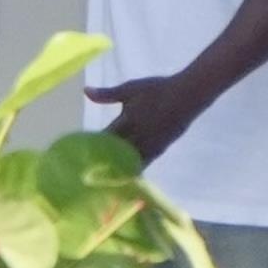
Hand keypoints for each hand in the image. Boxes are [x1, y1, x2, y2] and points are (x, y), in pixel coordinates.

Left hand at [85, 74, 205, 164]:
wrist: (188, 96)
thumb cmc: (157, 90)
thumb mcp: (130, 89)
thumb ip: (107, 94)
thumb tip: (85, 91)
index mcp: (127, 120)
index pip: (105, 138)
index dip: (93, 147)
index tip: (80, 153)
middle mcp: (137, 137)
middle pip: (115, 155)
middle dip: (102, 161)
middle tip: (87, 170)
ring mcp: (149, 146)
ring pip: (128, 163)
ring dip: (116, 169)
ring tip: (102, 178)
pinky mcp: (159, 150)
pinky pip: (142, 164)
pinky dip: (131, 169)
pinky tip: (123, 175)